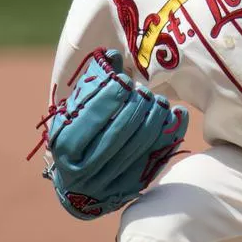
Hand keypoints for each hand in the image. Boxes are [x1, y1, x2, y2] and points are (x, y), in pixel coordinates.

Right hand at [44, 48, 188, 219]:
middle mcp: (83, 169)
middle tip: (146, 90)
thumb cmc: (77, 135)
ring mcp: (109, 182)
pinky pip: (157, 156)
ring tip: (160, 100)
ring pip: (141, 145)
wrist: (79, 186)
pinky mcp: (132, 186)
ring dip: (155, 117)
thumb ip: (92, 83)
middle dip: (137, 105)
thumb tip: (112, 54)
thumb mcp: (74, 111)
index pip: (91, 116)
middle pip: (119, 131)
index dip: (111, 95)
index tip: (124, 79)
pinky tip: (177, 114)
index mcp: (65, 145)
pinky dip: (170, 132)